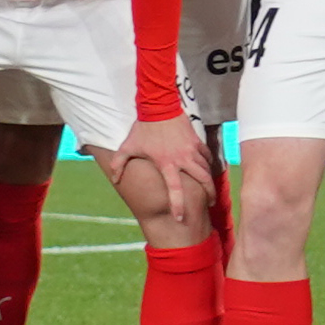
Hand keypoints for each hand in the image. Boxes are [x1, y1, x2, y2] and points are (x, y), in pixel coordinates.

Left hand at [107, 114, 212, 228]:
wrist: (158, 106)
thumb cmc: (143, 128)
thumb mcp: (128, 146)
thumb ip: (120, 163)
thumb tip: (114, 179)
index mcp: (166, 164)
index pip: (175, 190)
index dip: (178, 205)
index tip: (180, 218)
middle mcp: (183, 159)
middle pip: (203, 180)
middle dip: (209, 193)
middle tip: (209, 202)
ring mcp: (192, 149)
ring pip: (206, 168)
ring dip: (209, 179)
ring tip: (209, 187)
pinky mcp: (196, 140)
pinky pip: (207, 155)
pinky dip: (208, 163)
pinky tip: (207, 167)